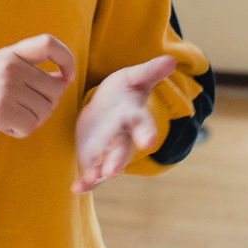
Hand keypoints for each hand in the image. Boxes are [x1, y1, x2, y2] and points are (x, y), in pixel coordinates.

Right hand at [0, 34, 74, 151]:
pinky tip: (2, 126)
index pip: (49, 43)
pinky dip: (20, 132)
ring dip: (31, 121)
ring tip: (8, 117)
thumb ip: (27, 72)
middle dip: (46, 106)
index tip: (66, 77)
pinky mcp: (1, 110)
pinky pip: (30, 127)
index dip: (66, 59)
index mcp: (9, 54)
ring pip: (45, 111)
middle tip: (23, 111)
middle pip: (55, 88)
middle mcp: (9, 66)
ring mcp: (5, 88)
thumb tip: (63, 79)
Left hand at [71, 54, 176, 192]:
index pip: (144, 125)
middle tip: (114, 171)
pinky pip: (92, 175)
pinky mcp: (95, 159)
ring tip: (90, 179)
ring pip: (107, 165)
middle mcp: (124, 138)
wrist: (106, 107)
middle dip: (118, 160)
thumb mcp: (133, 78)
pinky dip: (86, 183)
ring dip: (99, 174)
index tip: (147, 142)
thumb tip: (171, 59)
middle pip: (123, 150)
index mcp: (134, 117)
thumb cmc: (122, 91)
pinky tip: (75, 188)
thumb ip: (149, 71)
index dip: (146, 134)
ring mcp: (110, 151)